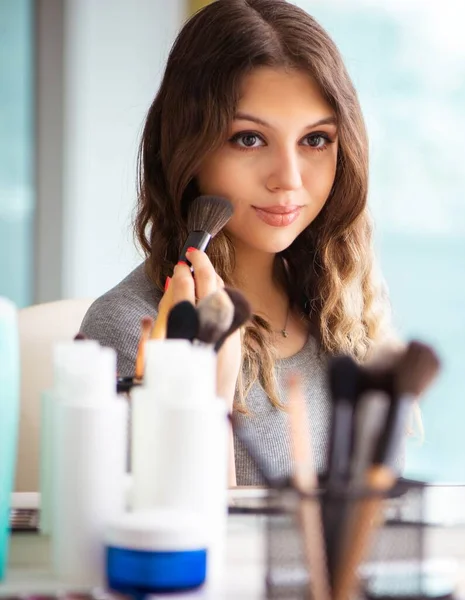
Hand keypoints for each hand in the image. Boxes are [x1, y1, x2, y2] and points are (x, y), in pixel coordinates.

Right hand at [159, 250, 241, 409]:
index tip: (177, 266)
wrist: (206, 410)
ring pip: (223, 295)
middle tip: (192, 253)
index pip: (184, 292)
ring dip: (212, 278)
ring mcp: (227, 335)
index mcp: (186, 333)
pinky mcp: (236, 341)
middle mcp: (210, 331)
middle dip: (201, 264)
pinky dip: (220, 296)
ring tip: (201, 268)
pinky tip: (212, 292)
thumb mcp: (155, 363)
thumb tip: (151, 314)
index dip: (181, 274)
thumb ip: (153, 335)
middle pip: (209, 286)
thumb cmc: (175, 390)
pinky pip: (230, 310)